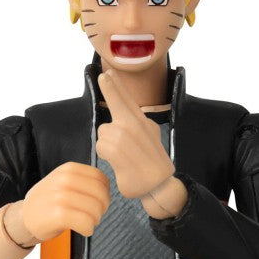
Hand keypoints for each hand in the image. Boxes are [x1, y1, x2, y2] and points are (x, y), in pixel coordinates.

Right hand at [13, 161, 110, 241]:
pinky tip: (83, 230)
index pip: (102, 179)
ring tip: (85, 222)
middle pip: (101, 195)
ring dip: (94, 220)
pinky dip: (88, 229)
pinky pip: (87, 223)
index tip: (96, 203)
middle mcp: (65, 180)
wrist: (24, 217)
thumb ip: (83, 180)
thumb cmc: (48, 202)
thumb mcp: (62, 181)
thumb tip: (107, 189)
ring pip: (96, 210)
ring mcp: (61, 196)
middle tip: (92, 216)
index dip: (105, 194)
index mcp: (69, 169)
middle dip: (102, 209)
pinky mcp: (59, 214)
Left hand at [95, 72, 175, 200]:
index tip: (108, 73)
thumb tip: (121, 119)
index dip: (116, 85)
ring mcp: (125, 137)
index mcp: (142, 122)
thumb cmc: (150, 162)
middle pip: (117, 102)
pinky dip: (106, 155)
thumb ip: (136, 125)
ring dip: (107, 144)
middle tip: (104, 76)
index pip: (127, 99)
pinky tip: (119, 163)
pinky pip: (101, 146)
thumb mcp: (149, 139)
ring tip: (123, 156)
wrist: (158, 184)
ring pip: (103, 132)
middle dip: (110, 88)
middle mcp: (134, 125)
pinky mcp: (117, 150)